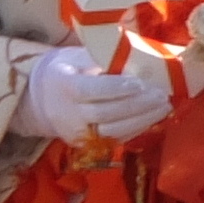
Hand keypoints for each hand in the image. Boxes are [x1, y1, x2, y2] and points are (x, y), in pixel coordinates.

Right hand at [18, 43, 172, 149]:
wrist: (40, 100)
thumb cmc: (65, 70)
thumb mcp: (76, 57)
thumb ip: (102, 59)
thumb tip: (139, 59)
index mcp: (63, 86)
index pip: (90, 90)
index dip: (116, 88)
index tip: (140, 83)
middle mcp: (68, 114)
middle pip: (105, 113)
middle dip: (137, 105)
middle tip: (161, 95)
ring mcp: (77, 133)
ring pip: (112, 130)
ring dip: (141, 120)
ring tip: (163, 106)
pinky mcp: (87, 145)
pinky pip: (115, 139)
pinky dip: (136, 128)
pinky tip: (153, 117)